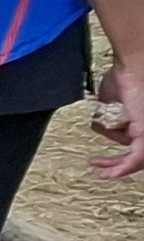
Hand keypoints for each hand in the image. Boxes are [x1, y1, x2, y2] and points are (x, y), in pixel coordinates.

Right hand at [93, 56, 142, 180]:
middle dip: (117, 163)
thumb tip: (102, 123)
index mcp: (140, 120)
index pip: (133, 143)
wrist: (134, 67)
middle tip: (103, 168)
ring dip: (117, 166)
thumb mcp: (110, 100)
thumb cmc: (125, 75)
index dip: (118, 152)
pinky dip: (122, 168)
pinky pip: (136, 159)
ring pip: (137, 159)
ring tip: (102, 171)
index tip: (103, 158)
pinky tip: (108, 172)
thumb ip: (107, 116)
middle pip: (136, 154)